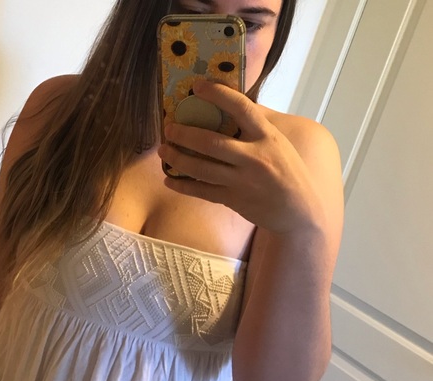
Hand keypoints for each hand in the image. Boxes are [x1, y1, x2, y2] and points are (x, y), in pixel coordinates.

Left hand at [158, 80, 324, 235]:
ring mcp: (242, 181)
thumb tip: (234, 100)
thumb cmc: (289, 172)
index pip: (242, 108)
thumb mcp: (280, 142)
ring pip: (201, 168)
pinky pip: (202, 191)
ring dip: (178, 158)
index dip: (218, 94)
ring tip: (163, 150)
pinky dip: (183, 185)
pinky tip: (169, 179)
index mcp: (267, 137)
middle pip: (211, 143)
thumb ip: (259, 123)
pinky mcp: (233, 200)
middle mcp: (254, 158)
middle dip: (184, 134)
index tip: (197, 86)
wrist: (299, 211)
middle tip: (168, 127)